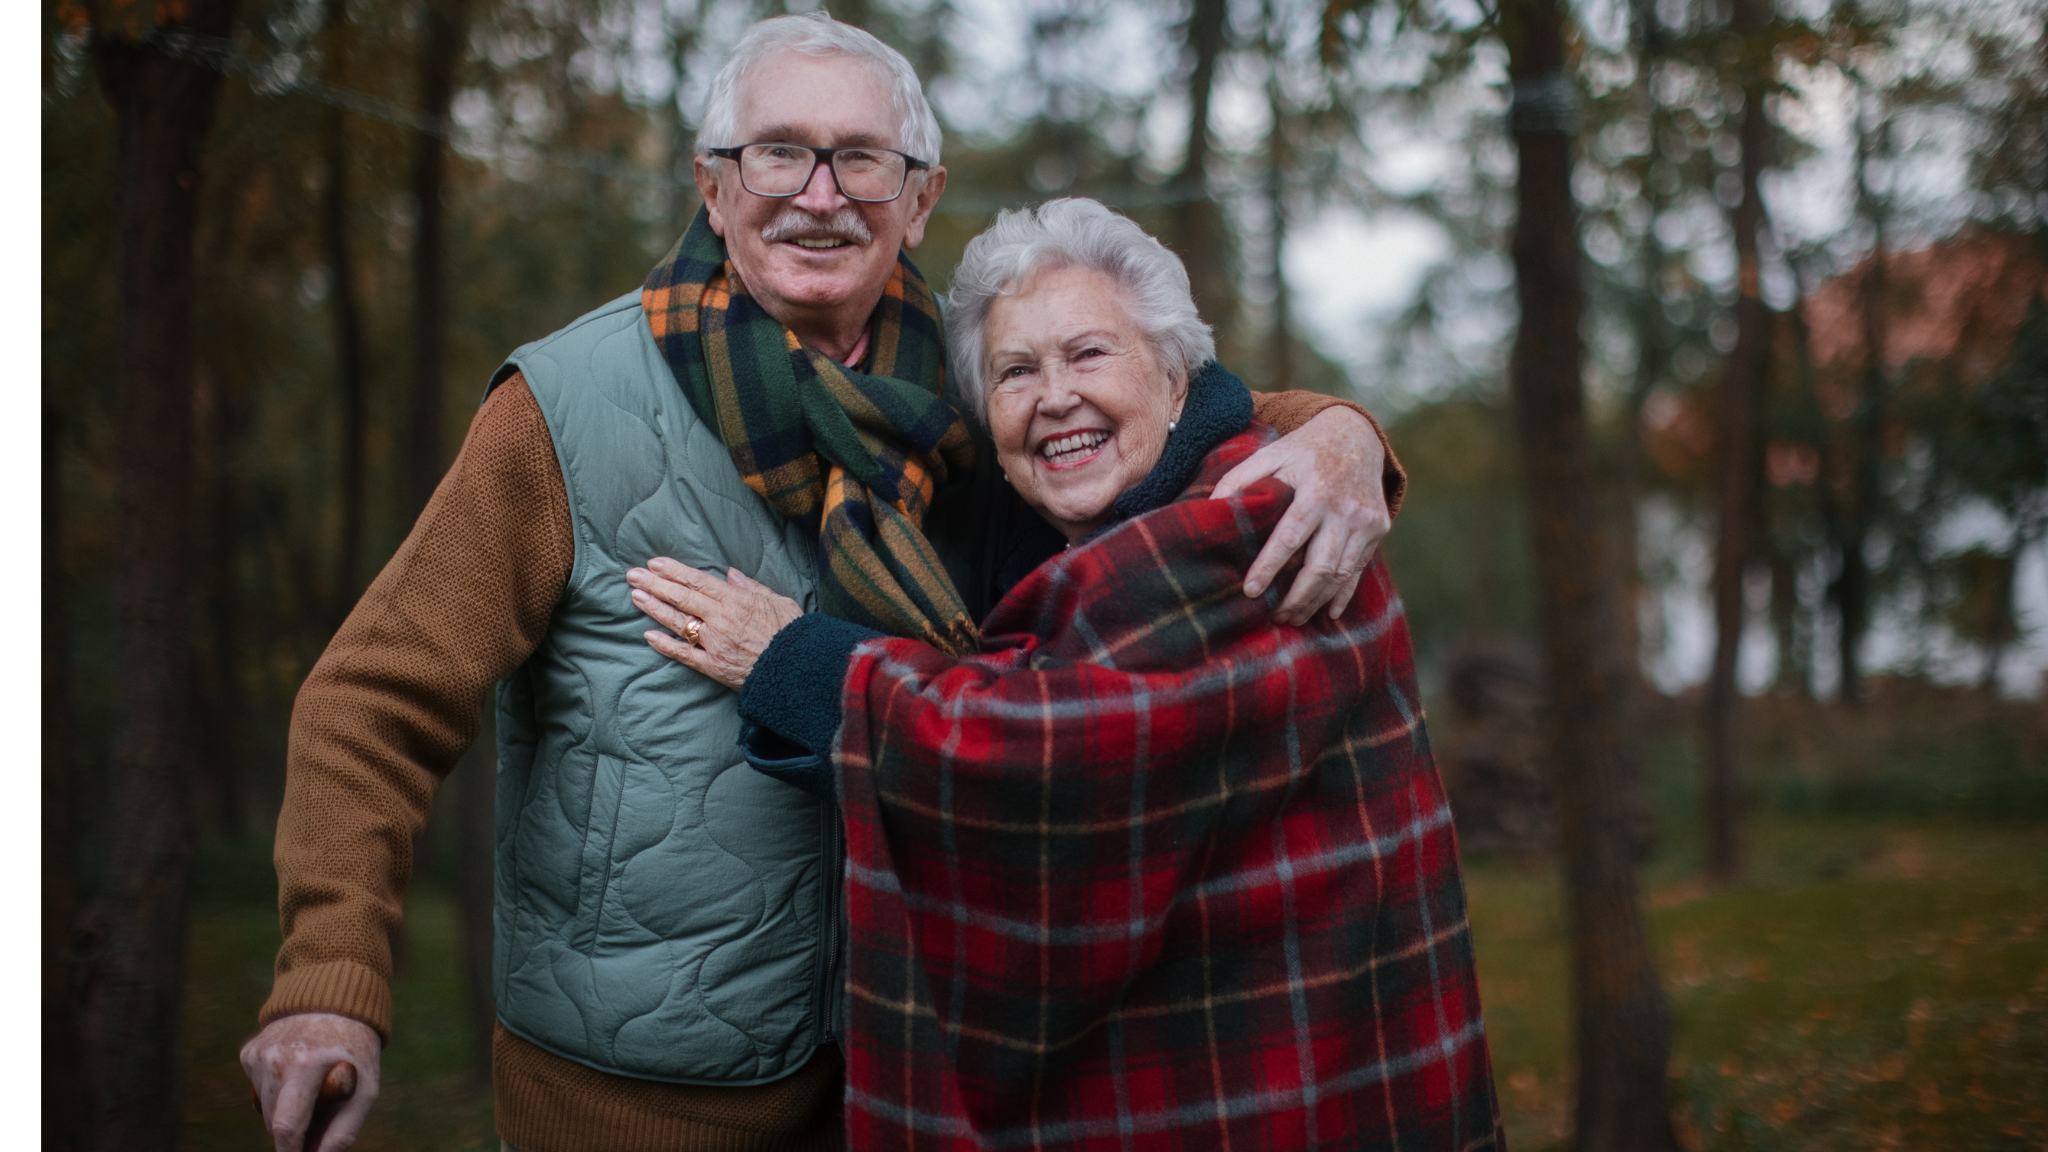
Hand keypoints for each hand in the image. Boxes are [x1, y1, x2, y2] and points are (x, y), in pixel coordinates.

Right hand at [240, 1012, 380, 1151]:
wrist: (335, 998)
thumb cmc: (355, 1049)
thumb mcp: (366, 1088)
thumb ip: (344, 1130)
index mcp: (305, 1065)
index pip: (286, 1125)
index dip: (289, 1151)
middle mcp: (275, 1058)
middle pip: (274, 1120)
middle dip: (294, 1129)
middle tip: (319, 1114)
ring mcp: (258, 1054)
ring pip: (264, 1107)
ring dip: (286, 1109)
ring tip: (311, 1085)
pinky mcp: (249, 1052)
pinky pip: (259, 1088)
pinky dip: (276, 1090)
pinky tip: (295, 1070)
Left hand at [628, 559, 803, 690]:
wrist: (799, 669)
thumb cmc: (792, 634)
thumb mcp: (778, 601)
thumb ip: (753, 587)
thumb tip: (731, 574)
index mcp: (737, 600)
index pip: (698, 580)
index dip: (673, 570)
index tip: (654, 563)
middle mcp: (721, 619)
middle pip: (681, 597)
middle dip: (655, 584)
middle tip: (632, 574)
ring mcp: (715, 643)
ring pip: (678, 622)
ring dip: (654, 608)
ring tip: (636, 596)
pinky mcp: (714, 666)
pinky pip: (684, 654)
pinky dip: (665, 644)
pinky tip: (648, 635)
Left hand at [1212, 405, 1389, 624]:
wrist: (1357, 434)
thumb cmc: (1304, 448)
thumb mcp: (1271, 453)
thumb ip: (1240, 478)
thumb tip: (1211, 508)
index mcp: (1315, 489)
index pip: (1290, 536)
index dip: (1270, 566)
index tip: (1251, 591)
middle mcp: (1344, 508)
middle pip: (1320, 564)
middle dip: (1296, 597)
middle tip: (1274, 617)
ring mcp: (1365, 520)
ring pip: (1341, 572)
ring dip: (1316, 601)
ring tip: (1293, 618)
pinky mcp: (1378, 528)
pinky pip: (1359, 568)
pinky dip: (1344, 594)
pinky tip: (1327, 612)